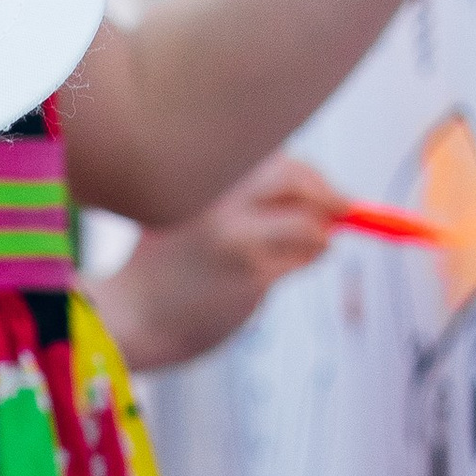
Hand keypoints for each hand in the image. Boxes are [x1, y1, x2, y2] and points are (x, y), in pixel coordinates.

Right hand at [100, 157, 341, 368]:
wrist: (130, 318)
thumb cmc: (159, 267)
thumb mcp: (187, 213)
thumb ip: (239, 197)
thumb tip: (310, 190)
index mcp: (204, 176)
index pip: (275, 158)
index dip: (305, 173)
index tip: (321, 187)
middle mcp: (222, 197)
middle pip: (298, 180)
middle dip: (328, 195)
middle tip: (345, 208)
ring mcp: (240, 235)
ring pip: (310, 225)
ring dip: (319, 237)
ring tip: (306, 249)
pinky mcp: (253, 274)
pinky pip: (300, 261)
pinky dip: (302, 262)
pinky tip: (273, 274)